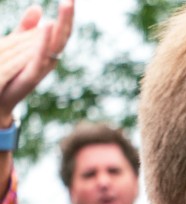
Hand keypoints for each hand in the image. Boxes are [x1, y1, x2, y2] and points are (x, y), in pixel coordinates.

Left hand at [0, 0, 73, 121]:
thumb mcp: (17, 45)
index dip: (66, 15)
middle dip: (67, 17)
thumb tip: (37, 8)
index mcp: (47, 51)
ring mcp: (43, 67)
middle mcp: (50, 59)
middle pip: (63, 35)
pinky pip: (41, 56)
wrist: (0, 100)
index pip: (60, 29)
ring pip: (57, 43)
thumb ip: (26, 29)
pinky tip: (47, 26)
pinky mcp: (32, 75)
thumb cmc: (10, 73)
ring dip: (62, 24)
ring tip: (66, 5)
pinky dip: (44, 42)